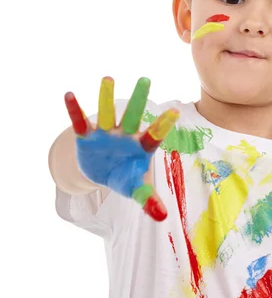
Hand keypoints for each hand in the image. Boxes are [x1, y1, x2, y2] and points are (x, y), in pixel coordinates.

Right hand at [64, 76, 178, 221]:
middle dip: (138, 100)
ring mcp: (106, 134)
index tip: (175, 112)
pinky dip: (75, 110)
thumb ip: (149, 200)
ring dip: (107, 98)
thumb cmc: (126, 177)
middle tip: (146, 79)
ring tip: (109, 79)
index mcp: (142, 147)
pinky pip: (81, 122)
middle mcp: (126, 135)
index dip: (163, 125)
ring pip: (107, 113)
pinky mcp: (87, 136)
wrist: (103, 174)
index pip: (154, 135)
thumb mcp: (137, 189)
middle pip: (133, 116)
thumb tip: (162, 217)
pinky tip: (70, 95)